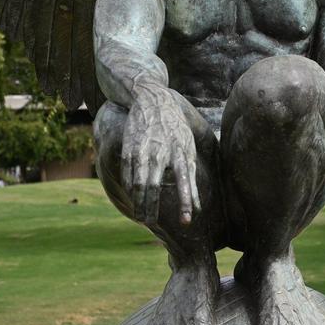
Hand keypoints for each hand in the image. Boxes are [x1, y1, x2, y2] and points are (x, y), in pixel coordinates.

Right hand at [121, 85, 198, 225]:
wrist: (152, 101)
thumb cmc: (175, 130)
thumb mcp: (188, 150)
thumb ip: (191, 180)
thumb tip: (197, 208)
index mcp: (181, 152)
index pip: (185, 181)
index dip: (185, 201)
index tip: (186, 221)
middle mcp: (161, 152)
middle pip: (154, 186)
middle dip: (152, 208)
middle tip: (151, 224)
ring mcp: (143, 151)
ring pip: (138, 183)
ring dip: (139, 203)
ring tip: (141, 218)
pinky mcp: (129, 149)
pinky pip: (127, 174)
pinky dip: (129, 189)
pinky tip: (132, 199)